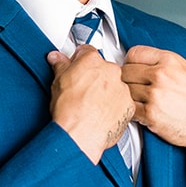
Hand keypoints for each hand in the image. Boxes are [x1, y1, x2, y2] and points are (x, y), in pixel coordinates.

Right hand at [47, 45, 134, 163]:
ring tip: (91, 105)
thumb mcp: (58, 82)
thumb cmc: (70, 110)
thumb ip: (60, 65)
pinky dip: (115, 107)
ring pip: (115, 85)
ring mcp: (122, 88)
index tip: (77, 67)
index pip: (87, 52)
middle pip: (104, 68)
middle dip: (95, 77)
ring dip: (106, 92)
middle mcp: (111, 71)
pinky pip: (123, 102)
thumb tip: (56, 58)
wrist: (79, 134)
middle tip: (82, 89)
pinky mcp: (129, 106)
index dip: (79, 61)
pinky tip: (101, 114)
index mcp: (92, 60)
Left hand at [121, 46, 185, 182]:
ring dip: (130, 98)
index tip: (134, 72)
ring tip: (144, 103)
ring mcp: (154, 94)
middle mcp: (161, 75)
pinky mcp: (151, 114)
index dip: (131, 64)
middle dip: (128, 81)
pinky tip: (144, 114)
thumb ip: (164, 63)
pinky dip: (133, 113)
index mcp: (169, 60)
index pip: (133, 54)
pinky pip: (129, 109)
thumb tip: (140, 61)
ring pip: (125, 91)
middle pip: (125, 72)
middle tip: (138, 90)